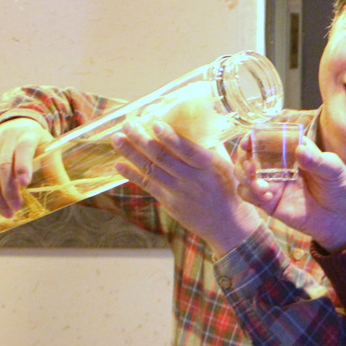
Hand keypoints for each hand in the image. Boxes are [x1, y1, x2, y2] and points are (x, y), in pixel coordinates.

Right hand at [0, 117, 52, 217]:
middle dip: (9, 190)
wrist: (18, 124)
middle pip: (3, 165)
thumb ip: (58, 171)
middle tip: (16, 208)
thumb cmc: (39, 142)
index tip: (25, 184)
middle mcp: (8, 137)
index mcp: (29, 135)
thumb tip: (75, 197)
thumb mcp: (50, 150)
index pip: (24, 149)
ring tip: (6, 213)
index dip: (23, 166)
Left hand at [112, 120, 261, 252]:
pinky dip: (132, 175)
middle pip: (162, 157)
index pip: (187, 150)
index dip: (170, 137)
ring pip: (151, 170)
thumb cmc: (228, 188)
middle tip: (127, 124)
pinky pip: (147, 185)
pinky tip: (119, 164)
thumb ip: (210, 145)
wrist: (227, 223)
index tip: (155, 123)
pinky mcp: (169, 203)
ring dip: (131, 153)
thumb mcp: (225, 165)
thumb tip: (194, 122)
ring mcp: (178, 192)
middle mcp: (192, 179)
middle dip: (142, 139)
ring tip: (117, 139)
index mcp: (209, 166)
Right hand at [236, 134, 345, 250]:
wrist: (342, 219)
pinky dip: (250, 194)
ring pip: (245, 175)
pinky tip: (266, 197)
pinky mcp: (270, 203)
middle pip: (250, 155)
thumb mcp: (334, 170)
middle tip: (251, 167)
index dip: (256, 137)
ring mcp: (273, 183)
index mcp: (293, 151)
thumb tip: (300, 149)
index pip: (269, 138)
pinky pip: (250, 195)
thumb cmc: (340, 188)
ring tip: (261, 186)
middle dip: (244, 158)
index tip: (249, 141)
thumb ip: (317, 161)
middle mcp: (279, 165)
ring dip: (245, 177)